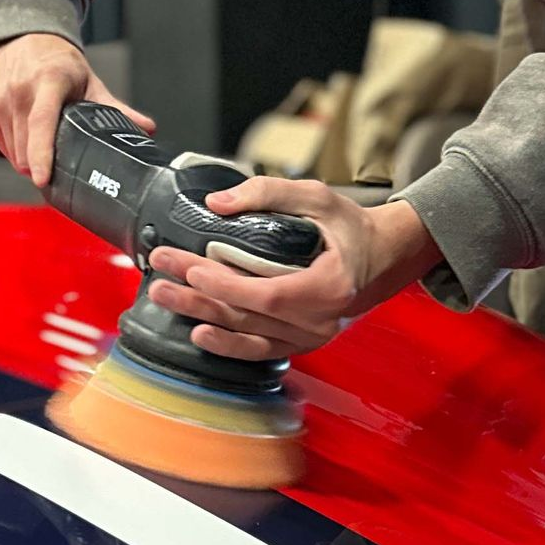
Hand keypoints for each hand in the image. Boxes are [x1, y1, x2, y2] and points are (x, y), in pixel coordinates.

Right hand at [0, 34, 155, 189]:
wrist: (23, 36)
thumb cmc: (58, 62)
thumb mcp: (89, 81)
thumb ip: (116, 108)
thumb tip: (147, 128)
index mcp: (49, 81)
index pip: (41, 123)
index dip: (42, 155)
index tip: (43, 179)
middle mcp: (19, 89)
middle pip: (26, 147)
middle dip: (42, 165)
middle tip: (59, 164)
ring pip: (13, 151)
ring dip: (28, 159)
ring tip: (43, 144)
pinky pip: (1, 144)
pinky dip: (15, 149)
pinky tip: (27, 137)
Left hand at [148, 177, 443, 361]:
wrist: (385, 259)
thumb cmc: (353, 229)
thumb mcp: (319, 197)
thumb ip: (269, 194)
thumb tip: (217, 203)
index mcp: (330, 287)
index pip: (268, 295)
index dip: (226, 286)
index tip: (192, 267)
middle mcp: (320, 321)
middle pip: (248, 316)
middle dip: (197, 297)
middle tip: (159, 278)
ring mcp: (310, 337)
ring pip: (247, 335)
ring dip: (201, 317)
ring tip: (164, 298)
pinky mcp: (301, 343)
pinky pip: (260, 350)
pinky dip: (227, 344)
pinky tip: (199, 333)